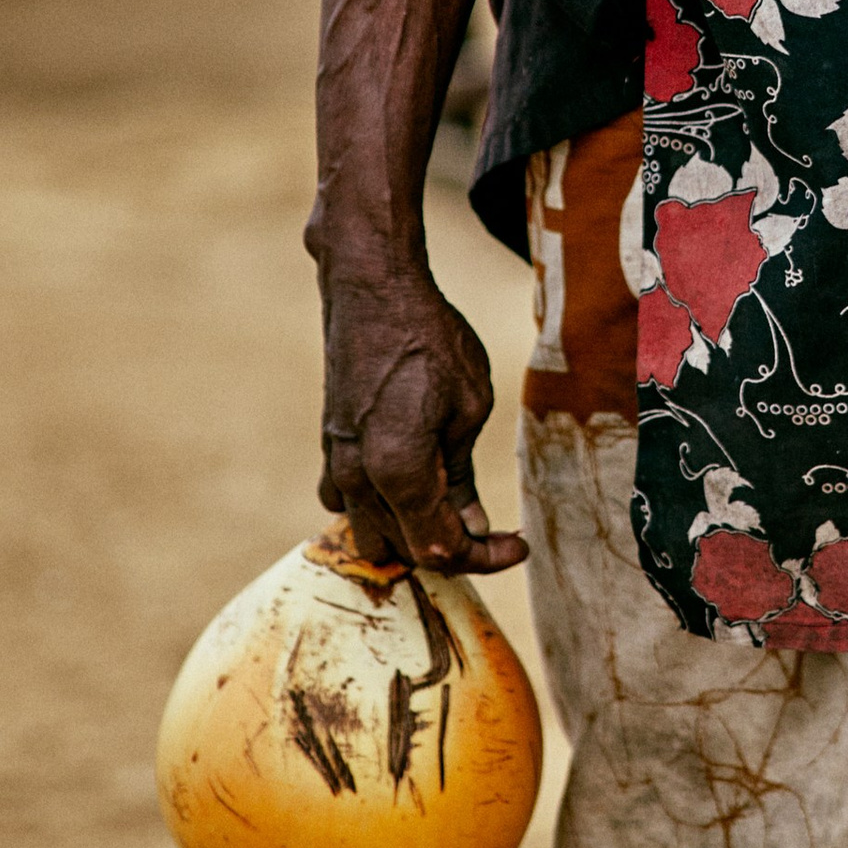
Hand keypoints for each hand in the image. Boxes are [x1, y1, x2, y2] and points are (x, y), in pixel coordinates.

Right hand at [318, 265, 529, 575]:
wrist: (372, 290)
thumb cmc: (428, 339)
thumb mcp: (470, 406)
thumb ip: (462, 475)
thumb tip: (470, 524)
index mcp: (399, 471)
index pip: (439, 548)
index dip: (484, 557)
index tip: (517, 544)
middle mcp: (358, 477)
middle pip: (405, 550)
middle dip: (453, 550)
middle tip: (493, 531)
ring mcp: (337, 464)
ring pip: (371, 534)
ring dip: (412, 535)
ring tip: (453, 513)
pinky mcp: (330, 447)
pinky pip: (347, 504)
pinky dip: (379, 511)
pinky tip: (408, 491)